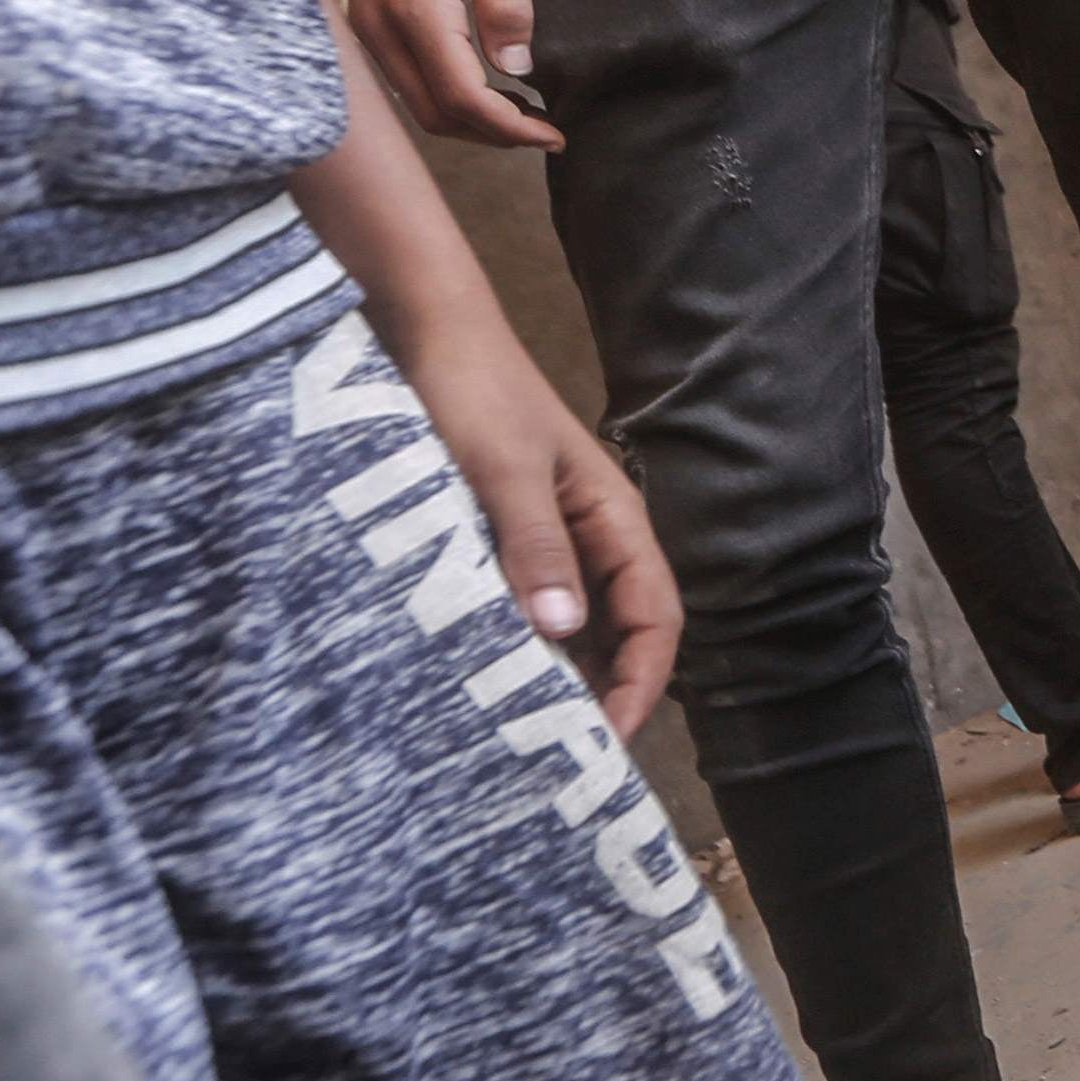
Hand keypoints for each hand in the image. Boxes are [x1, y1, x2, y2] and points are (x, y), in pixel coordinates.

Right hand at [336, 0, 558, 149]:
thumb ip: (508, 6)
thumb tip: (518, 69)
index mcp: (415, 10)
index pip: (462, 98)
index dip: (511, 128)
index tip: (555, 133)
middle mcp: (380, 30)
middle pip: (437, 116)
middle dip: (494, 135)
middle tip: (545, 129)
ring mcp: (367, 30)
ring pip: (419, 105)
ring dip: (471, 121)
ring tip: (523, 114)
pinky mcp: (367, 24)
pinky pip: (408, 81)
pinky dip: (448, 98)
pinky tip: (487, 86)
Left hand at [409, 327, 680, 734]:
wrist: (421, 328)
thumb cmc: (473, 389)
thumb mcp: (503, 470)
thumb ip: (533, 546)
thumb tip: (561, 630)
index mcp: (614, 519)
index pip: (657, 618)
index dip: (642, 682)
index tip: (606, 737)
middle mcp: (588, 537)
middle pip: (618, 633)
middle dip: (601, 693)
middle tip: (559, 752)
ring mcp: (544, 539)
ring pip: (567, 625)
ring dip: (553, 673)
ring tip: (518, 727)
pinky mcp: (497, 537)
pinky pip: (517, 604)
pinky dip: (508, 641)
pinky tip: (475, 670)